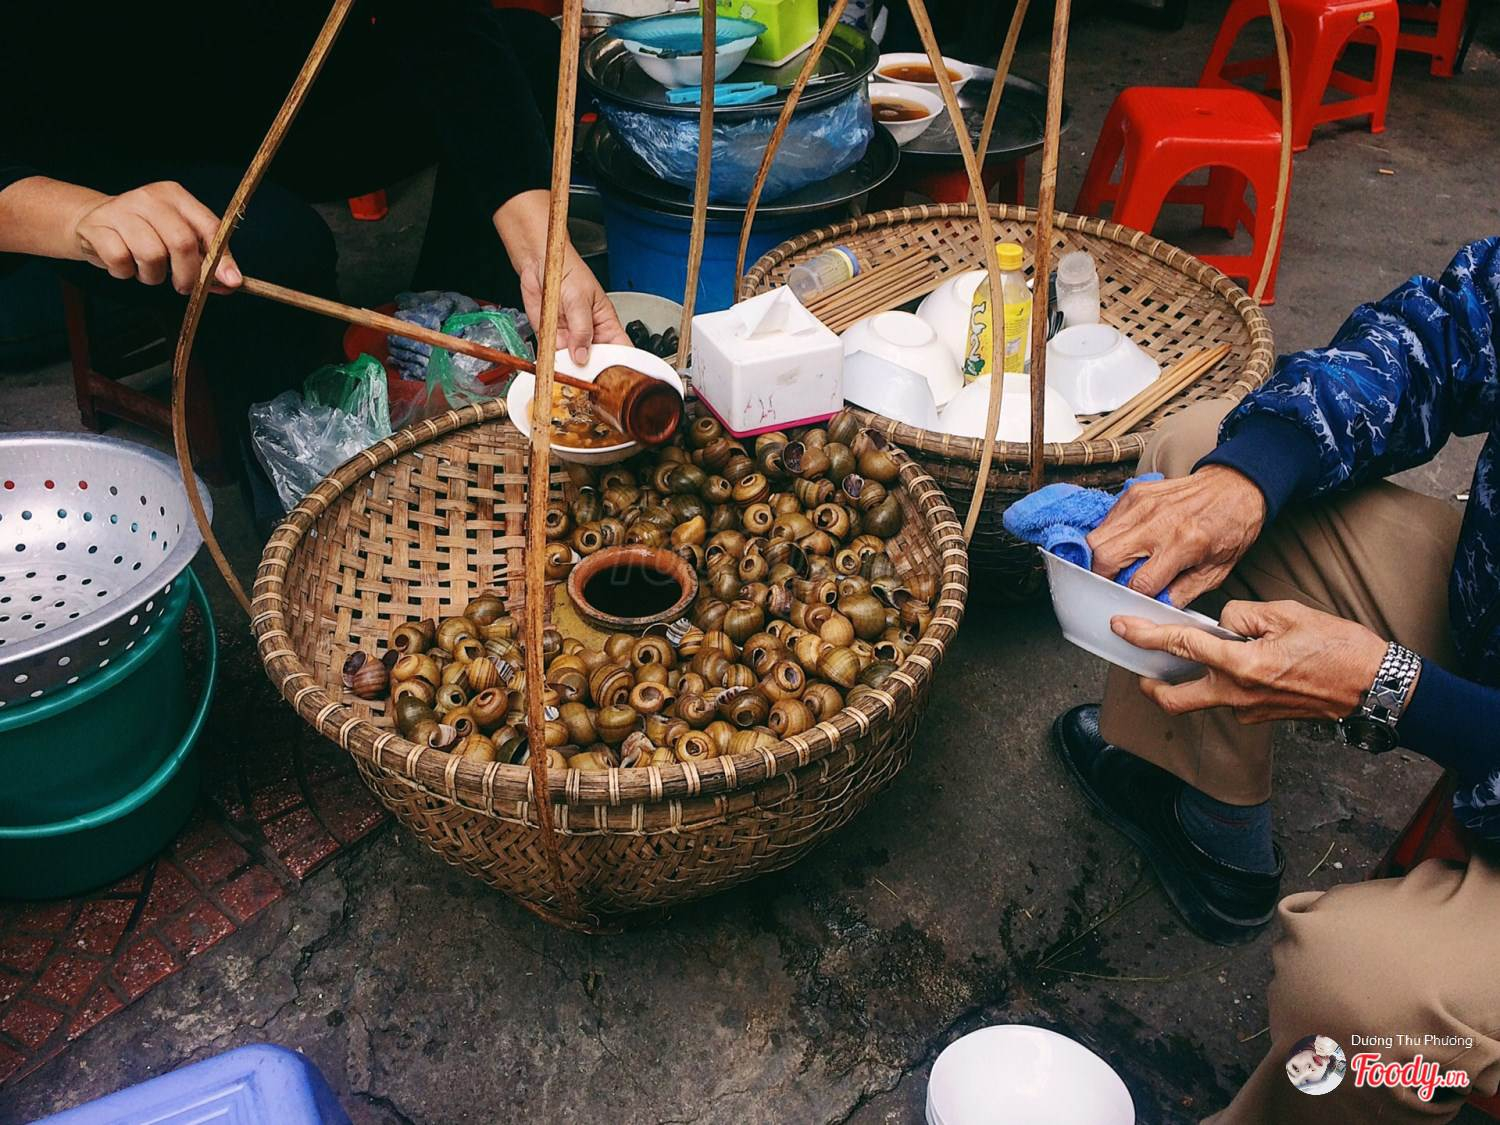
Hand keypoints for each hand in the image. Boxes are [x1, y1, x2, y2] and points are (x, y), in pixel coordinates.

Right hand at [71, 182, 239, 292]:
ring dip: (153, 275)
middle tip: (183, 286)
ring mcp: (120, 210)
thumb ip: (205, 258)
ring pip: (152, 255)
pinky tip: (124, 264)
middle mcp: (149, 198)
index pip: (209, 226)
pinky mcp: (96, 227)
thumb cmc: (145, 233)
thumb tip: (231, 282)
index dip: (222, 258)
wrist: (92, 220)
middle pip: (181, 242)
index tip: (230, 281)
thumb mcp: (177, 237)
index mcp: (175, 196)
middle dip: (188, 274)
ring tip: (147, 270)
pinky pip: (121, 261)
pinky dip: (126, 273)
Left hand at [495, 191, 626, 364]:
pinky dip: (552, 366)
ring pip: (574, 364)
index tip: (620, 381)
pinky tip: (553, 371)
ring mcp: (571, 338)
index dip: (623, 366)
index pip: (621, 349)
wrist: (539, 263)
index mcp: (606, 323)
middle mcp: (589, 334)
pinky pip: (553, 357)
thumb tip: (582, 356)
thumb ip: (581, 330)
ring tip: (570, 381)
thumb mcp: (579, 299)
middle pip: (597, 362)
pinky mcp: (552, 339)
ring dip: (571, 372)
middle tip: (589, 384)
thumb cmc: (568, 271)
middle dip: (593, 374)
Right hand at [1086, 465, 1266, 605]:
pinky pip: (1105, 521)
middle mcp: (1159, 523)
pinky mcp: (1135, 494)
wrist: (1235, 487)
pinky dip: (1106, 537)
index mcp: (1184, 544)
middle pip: (1106, 557)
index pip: (1140, 582)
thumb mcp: (1216, 571)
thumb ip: (1183, 592)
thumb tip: (1156, 607)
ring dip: (1099, 558)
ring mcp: (1143, 505)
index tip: (1133, 600)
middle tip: (1112, 584)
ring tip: (1113, 566)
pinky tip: (1121, 544)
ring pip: (1097, 538)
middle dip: (1103, 578)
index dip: (1132, 597)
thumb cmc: (1230, 527)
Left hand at [1112, 600, 1392, 723]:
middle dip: (1151, 686)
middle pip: (1176, 698)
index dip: (1146, 637)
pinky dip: (1224, 681)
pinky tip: (1239, 663)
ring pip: (1204, 698)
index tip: (1121, 629)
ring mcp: (1249, 711)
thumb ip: (1242, 615)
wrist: (1375, 686)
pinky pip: (1230, 699)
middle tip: (1141, 671)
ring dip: (1195, 679)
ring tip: (1205, 654)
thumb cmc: (1338, 647)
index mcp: (1241, 665)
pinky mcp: (1262, 718)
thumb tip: (1221, 624)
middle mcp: (1238, 695)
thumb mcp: (1287, 613)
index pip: (1181, 647)